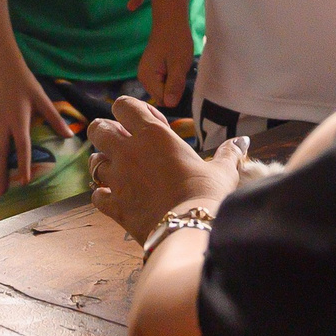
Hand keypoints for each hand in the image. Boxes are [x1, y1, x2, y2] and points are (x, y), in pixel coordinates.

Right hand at [0, 65, 71, 196]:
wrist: (5, 70)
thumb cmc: (26, 85)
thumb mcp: (42, 99)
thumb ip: (55, 118)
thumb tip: (69, 135)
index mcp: (19, 119)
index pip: (22, 146)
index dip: (23, 164)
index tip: (25, 182)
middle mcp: (3, 123)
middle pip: (0, 153)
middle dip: (0, 174)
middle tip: (0, 193)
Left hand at [89, 96, 243, 243]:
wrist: (191, 230)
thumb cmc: (208, 195)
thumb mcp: (221, 170)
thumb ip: (228, 153)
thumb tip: (242, 141)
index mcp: (153, 134)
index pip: (123, 105)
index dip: (130, 110)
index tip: (147, 125)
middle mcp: (128, 152)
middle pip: (98, 129)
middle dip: (105, 132)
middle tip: (122, 143)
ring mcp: (117, 179)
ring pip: (93, 162)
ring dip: (103, 164)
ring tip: (119, 171)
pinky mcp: (114, 205)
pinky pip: (97, 196)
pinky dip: (103, 196)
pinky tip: (117, 199)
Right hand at [137, 16, 193, 109]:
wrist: (170, 21)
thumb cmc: (176, 40)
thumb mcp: (179, 64)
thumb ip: (175, 85)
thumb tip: (171, 104)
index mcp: (147, 78)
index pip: (164, 101)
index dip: (175, 91)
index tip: (179, 75)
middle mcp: (143, 79)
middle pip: (163, 97)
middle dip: (174, 88)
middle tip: (178, 69)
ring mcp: (146, 75)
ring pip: (164, 91)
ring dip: (173, 82)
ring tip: (176, 65)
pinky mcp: (151, 71)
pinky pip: (164, 83)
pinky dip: (172, 77)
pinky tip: (173, 64)